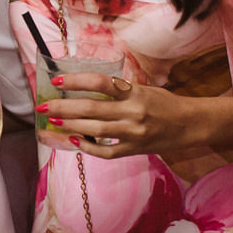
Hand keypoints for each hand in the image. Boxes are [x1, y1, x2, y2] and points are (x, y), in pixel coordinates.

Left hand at [36, 72, 232, 159]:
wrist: (189, 125)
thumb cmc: (164, 103)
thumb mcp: (143, 89)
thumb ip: (118, 90)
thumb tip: (85, 88)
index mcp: (133, 92)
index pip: (99, 83)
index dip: (75, 81)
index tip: (56, 80)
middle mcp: (132, 112)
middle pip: (90, 108)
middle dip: (62, 107)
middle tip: (42, 106)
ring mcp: (132, 133)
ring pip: (93, 130)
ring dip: (69, 126)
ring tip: (52, 121)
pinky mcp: (133, 150)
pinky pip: (106, 152)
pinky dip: (88, 147)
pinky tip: (74, 140)